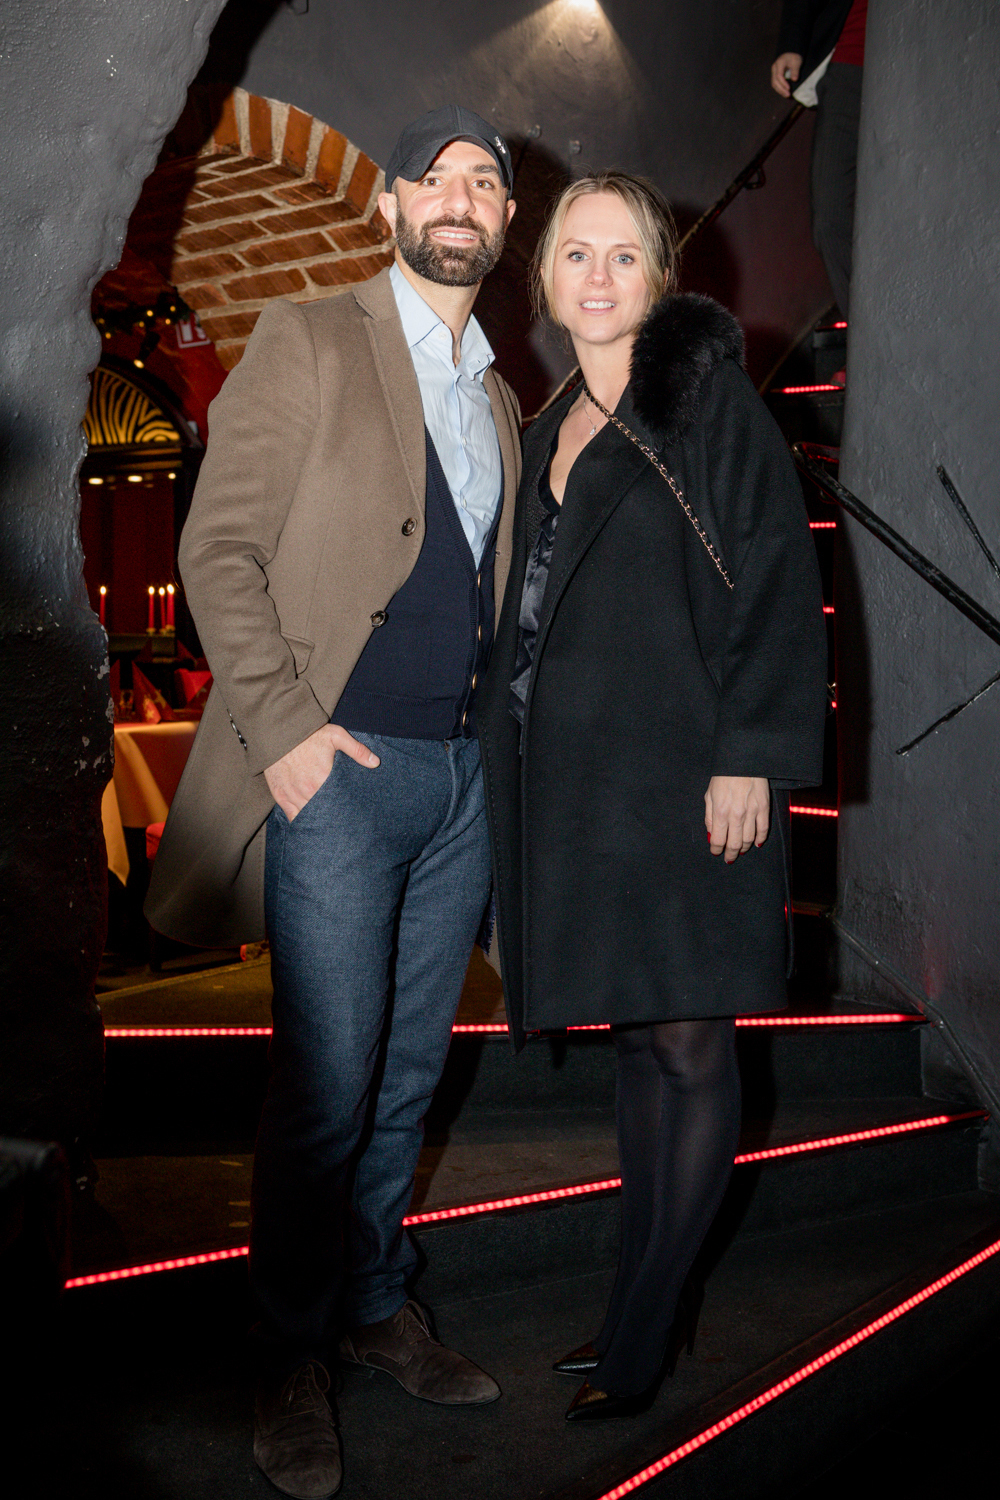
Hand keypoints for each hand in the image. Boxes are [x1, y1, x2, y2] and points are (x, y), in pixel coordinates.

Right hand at [264, 723, 378, 820]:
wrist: (277, 732)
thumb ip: (357, 750)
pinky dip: (301, 820)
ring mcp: (293, 795)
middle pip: (325, 813)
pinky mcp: (281, 796)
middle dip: (334, 816)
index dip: (346, 808)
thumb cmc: (308, 734)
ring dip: (318, 820)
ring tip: (329, 824)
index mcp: (323, 778)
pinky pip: (293, 816)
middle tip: (343, 821)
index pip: (339, 802)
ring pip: (309, 817)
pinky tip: (310, 822)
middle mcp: (308, 791)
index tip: (353, 811)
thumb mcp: (336, 735)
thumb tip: (375, 763)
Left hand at [704, 776, 769, 863]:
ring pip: (749, 839)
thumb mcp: (709, 795)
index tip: (716, 851)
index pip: (718, 840)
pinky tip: (757, 843)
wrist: (743, 761)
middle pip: (734, 844)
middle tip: (729, 857)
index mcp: (720, 812)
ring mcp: (752, 812)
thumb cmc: (723, 777)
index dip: (716, 849)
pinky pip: (763, 829)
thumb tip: (712, 835)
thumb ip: (709, 817)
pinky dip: (760, 839)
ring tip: (740, 850)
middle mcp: (736, 815)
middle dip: (730, 854)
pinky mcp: (764, 808)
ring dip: (744, 848)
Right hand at [770, 52, 802, 96]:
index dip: (783, 83)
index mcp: (779, 64)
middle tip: (788, 95)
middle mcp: (774, 68)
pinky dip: (779, 89)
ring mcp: (773, 72)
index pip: (779, 76)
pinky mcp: (774, 75)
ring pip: (774, 84)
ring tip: (786, 95)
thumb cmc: (794, 57)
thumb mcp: (797, 62)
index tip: (789, 88)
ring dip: (780, 91)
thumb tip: (794, 80)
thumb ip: (795, 70)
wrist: (790, 54)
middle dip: (781, 89)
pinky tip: (784, 92)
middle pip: (775, 81)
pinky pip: (775, 84)